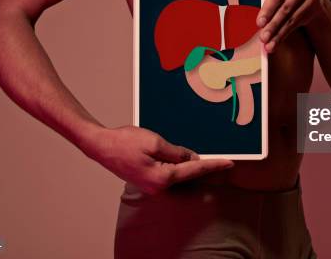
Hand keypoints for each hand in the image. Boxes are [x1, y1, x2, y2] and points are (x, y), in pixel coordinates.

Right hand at [84, 126, 233, 194]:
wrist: (100, 146)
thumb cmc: (124, 142)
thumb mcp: (156, 142)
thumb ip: (177, 152)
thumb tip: (192, 158)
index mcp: (162, 178)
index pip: (195, 170)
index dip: (214, 165)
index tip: (230, 163)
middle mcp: (158, 187)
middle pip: (189, 176)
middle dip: (205, 167)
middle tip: (224, 161)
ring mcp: (152, 186)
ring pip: (179, 175)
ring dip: (191, 166)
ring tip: (208, 159)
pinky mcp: (148, 181)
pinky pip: (169, 174)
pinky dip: (179, 167)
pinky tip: (186, 160)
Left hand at [246, 0, 324, 52]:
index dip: (268, 7)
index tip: (259, 22)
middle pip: (286, 6)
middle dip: (272, 22)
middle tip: (262, 35)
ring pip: (290, 17)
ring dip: (277, 32)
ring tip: (266, 43)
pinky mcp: (314, 7)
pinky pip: (295, 24)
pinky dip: (283, 35)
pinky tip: (274, 44)